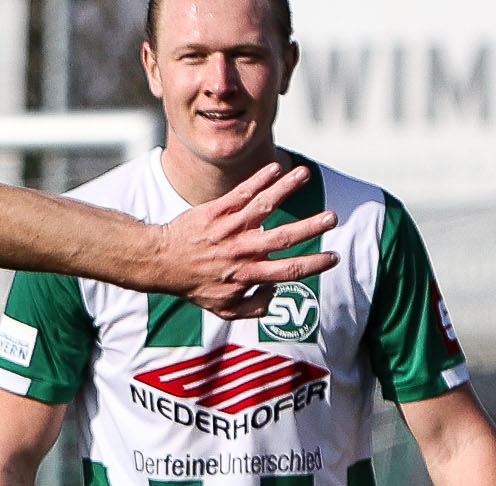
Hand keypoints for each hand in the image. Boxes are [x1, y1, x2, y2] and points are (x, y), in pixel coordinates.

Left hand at [149, 163, 340, 319]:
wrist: (161, 262)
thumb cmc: (194, 284)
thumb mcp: (222, 308)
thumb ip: (252, 308)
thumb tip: (275, 295)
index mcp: (247, 275)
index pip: (288, 271)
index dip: (313, 265)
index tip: (334, 257)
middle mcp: (241, 251)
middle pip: (282, 238)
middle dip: (309, 228)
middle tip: (332, 217)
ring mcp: (229, 229)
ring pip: (263, 206)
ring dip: (286, 189)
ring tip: (305, 174)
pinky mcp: (216, 211)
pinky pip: (241, 193)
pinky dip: (259, 179)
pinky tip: (276, 168)